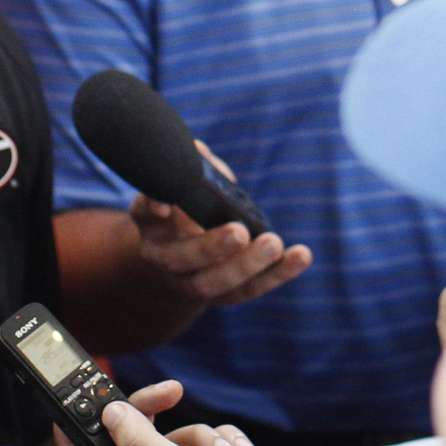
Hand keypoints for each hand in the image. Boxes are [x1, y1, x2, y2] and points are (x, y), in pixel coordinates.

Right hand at [128, 141, 312, 310]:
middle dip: (211, 246)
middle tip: (240, 231)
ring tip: (274, 243)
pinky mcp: (224, 294)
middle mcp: (164, 259)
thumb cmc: (185, 207)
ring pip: (216, 284)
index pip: (144, 213)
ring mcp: (192, 283)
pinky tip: (301, 256)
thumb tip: (200, 151)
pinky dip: (277, 274)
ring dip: (248, 266)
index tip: (164, 205)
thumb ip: (191, 166)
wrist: (178, 255)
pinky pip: (249, 289)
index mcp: (150, 223)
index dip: (152, 206)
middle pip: (182, 259)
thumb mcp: (182, 183)